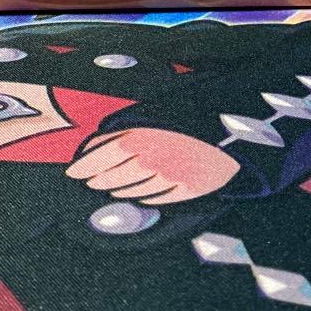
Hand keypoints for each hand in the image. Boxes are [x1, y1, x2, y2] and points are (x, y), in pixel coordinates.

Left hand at [65, 128, 239, 204]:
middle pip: (115, 176)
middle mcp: (153, 160)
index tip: (73, 171)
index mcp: (143, 136)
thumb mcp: (159, 112)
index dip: (85, 165)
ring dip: (120, 189)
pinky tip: (140, 196)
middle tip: (90, 181)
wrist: (238, 130)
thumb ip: (129, 126)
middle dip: (99, 179)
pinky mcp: (189, 190)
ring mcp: (171, 177)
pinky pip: (159, 198)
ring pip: (135, 190)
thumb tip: (97, 141)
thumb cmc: (196, 114)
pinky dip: (146, 197)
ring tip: (110, 188)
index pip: (103, 155)